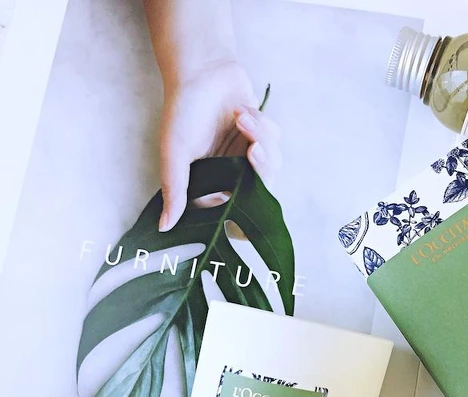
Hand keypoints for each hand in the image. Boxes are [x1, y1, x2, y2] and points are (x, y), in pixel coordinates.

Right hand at [157, 60, 281, 230]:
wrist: (203, 69)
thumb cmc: (183, 109)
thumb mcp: (175, 152)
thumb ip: (174, 190)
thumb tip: (163, 227)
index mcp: (210, 182)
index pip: (231, 214)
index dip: (244, 222)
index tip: (247, 220)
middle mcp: (230, 172)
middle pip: (261, 190)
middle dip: (261, 168)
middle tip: (253, 149)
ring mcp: (247, 154)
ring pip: (272, 164)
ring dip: (260, 137)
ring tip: (240, 116)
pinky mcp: (261, 135)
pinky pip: (275, 142)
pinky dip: (262, 125)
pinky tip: (243, 110)